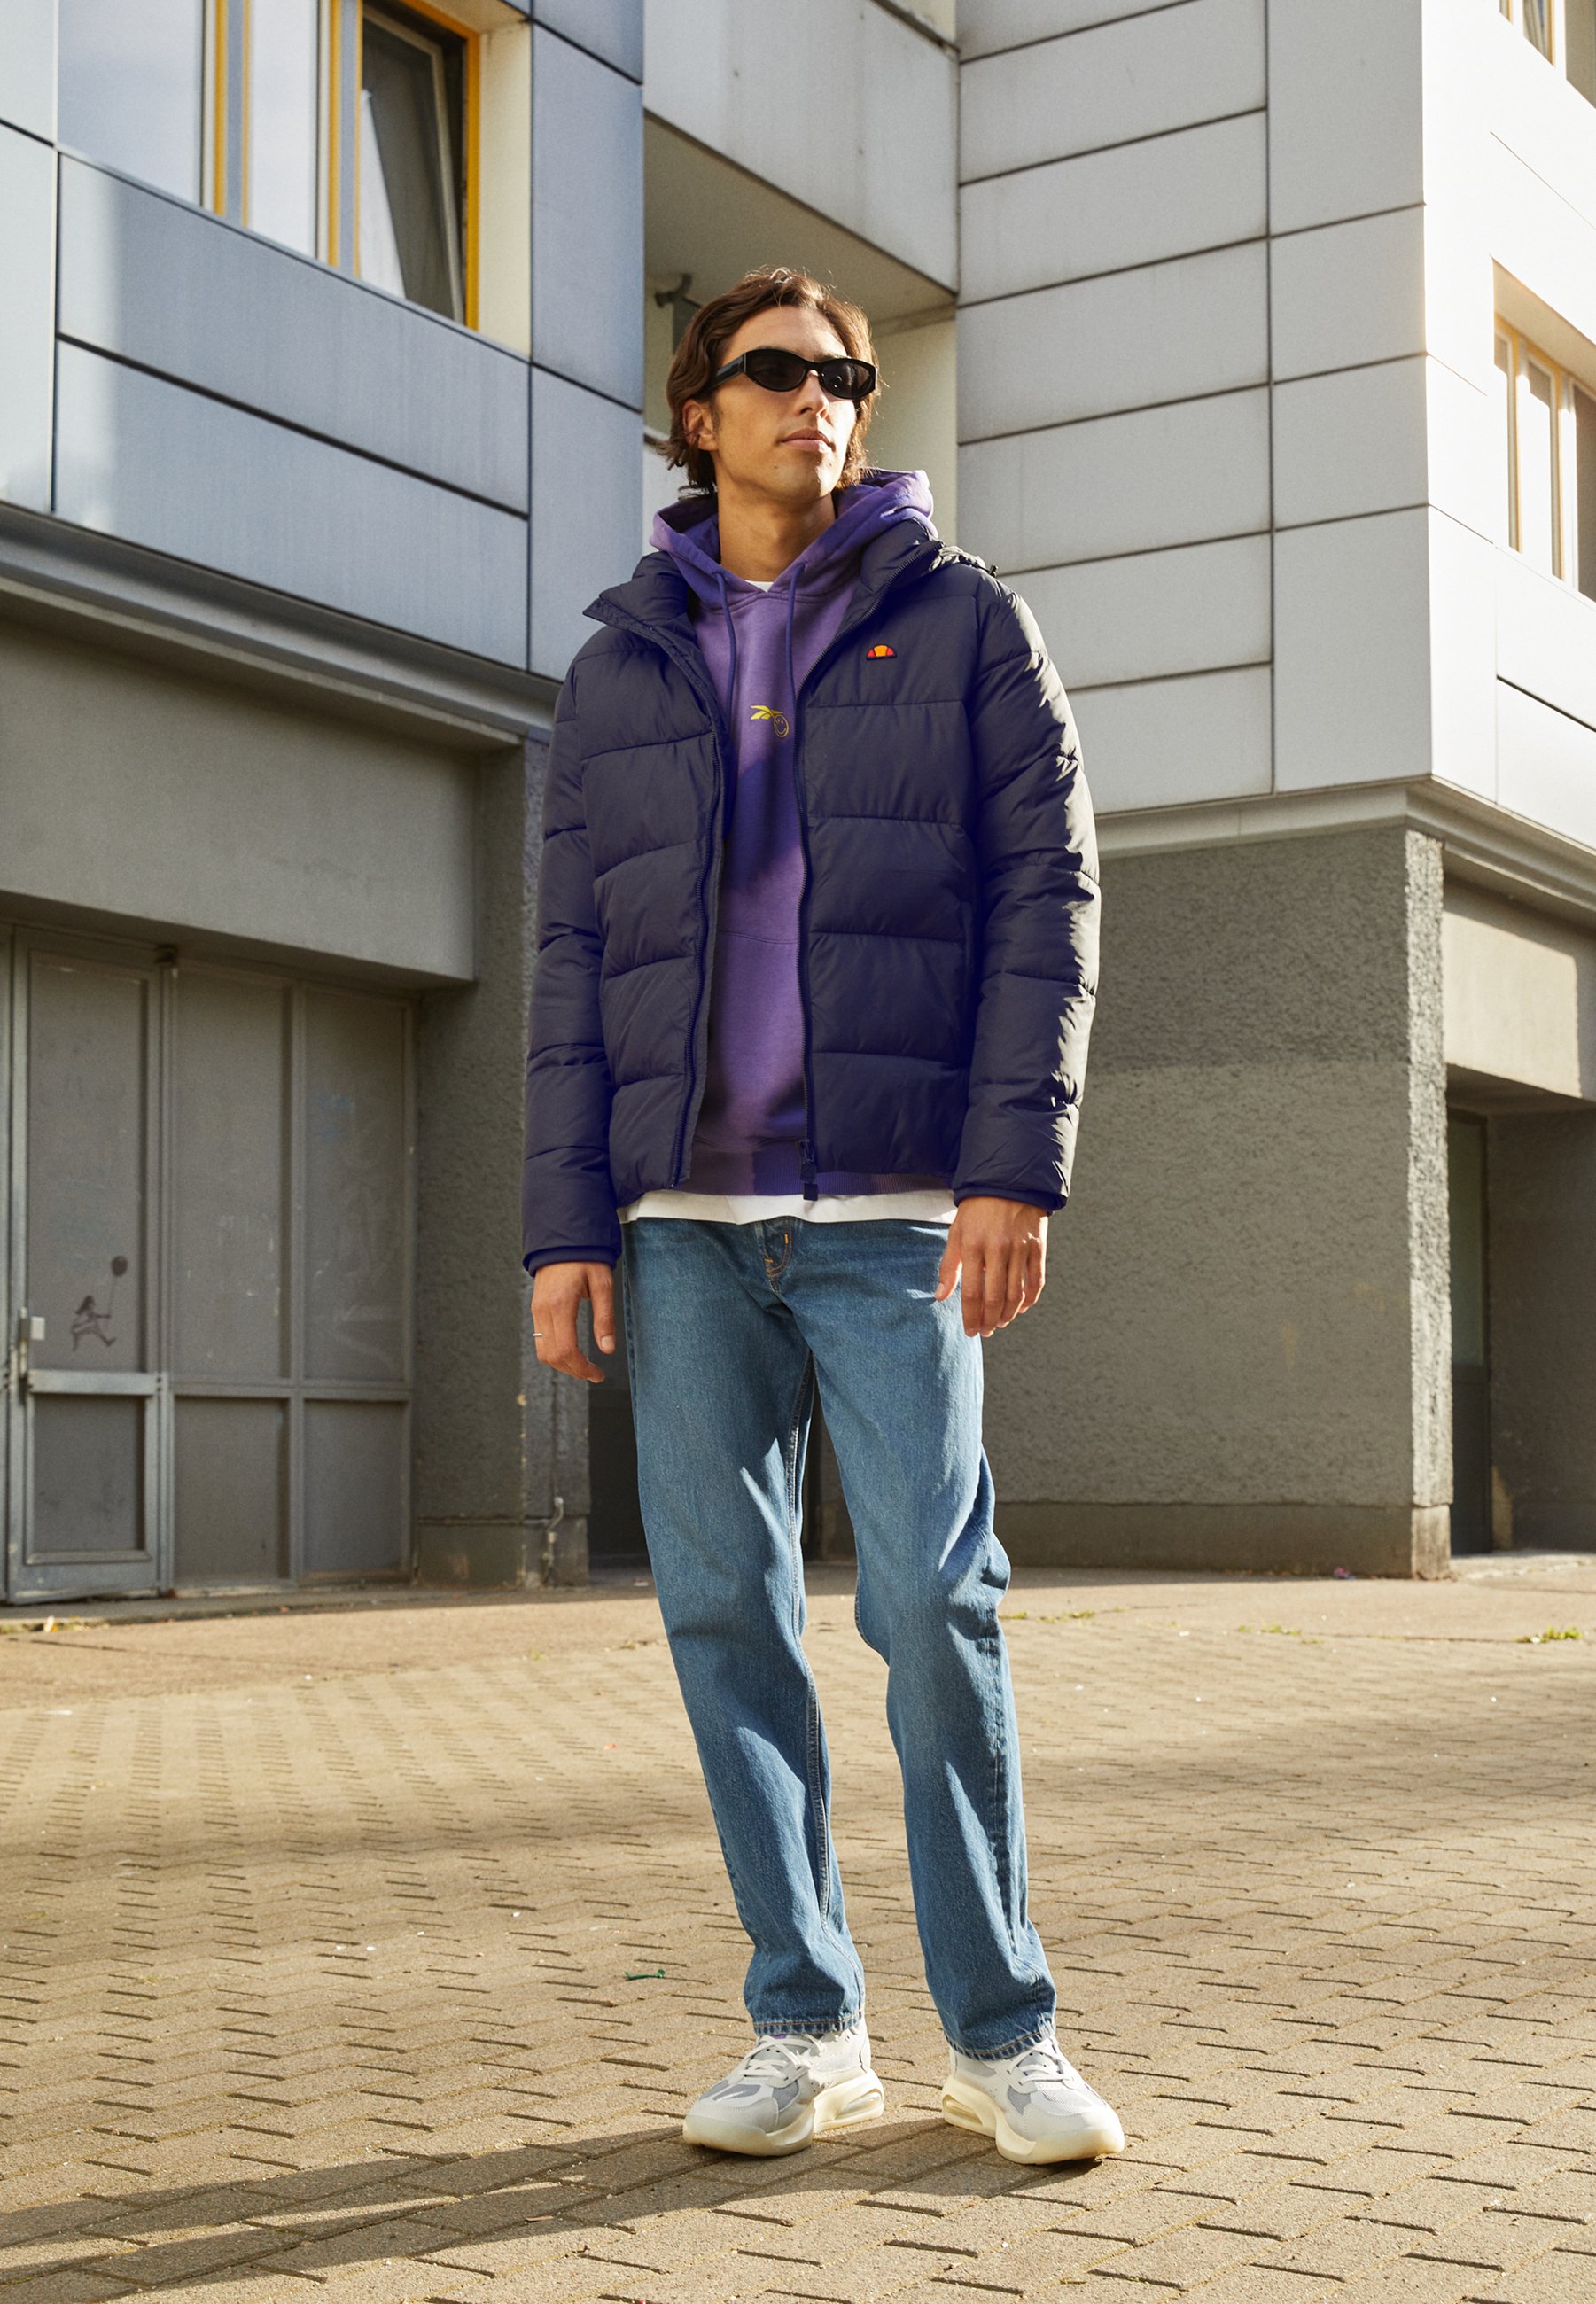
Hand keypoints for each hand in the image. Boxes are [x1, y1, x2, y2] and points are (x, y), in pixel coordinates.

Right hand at [531, 1261, 615, 1382]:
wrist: (562, 1237)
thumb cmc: (585, 1257)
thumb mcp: (603, 1284)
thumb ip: (604, 1318)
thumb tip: (608, 1348)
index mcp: (560, 1304)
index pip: (566, 1350)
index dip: (582, 1368)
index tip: (598, 1374)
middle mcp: (543, 1310)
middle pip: (552, 1356)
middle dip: (574, 1371)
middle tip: (594, 1373)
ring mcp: (536, 1310)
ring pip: (543, 1352)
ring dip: (563, 1364)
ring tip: (584, 1366)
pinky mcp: (536, 1309)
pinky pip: (540, 1340)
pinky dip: (555, 1352)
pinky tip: (572, 1351)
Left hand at [934, 1197, 1047, 1337]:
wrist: (1009, 1180)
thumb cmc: (977, 1209)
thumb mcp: (957, 1232)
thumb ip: (949, 1265)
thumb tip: (940, 1297)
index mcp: (973, 1245)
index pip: (971, 1292)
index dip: (971, 1316)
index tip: (970, 1331)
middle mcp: (998, 1248)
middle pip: (995, 1297)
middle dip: (990, 1321)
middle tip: (986, 1332)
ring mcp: (1020, 1248)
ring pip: (1017, 1293)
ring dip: (1008, 1314)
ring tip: (1000, 1323)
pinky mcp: (1038, 1247)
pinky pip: (1036, 1281)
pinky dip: (1030, 1300)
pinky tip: (1021, 1309)